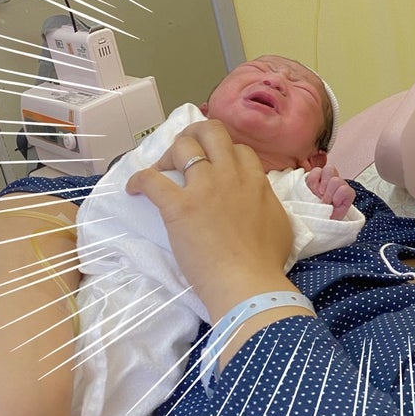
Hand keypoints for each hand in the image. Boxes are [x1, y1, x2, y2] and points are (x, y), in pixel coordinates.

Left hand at [125, 120, 294, 319]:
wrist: (247, 284)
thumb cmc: (266, 262)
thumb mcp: (279, 223)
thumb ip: (267, 201)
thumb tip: (259, 197)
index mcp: (255, 180)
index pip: (238, 149)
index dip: (224, 153)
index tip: (215, 166)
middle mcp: (230, 175)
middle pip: (211, 131)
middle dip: (195, 135)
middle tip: (184, 153)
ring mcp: (204, 188)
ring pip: (182, 147)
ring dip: (169, 154)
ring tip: (162, 171)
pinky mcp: (178, 206)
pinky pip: (151, 179)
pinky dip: (139, 180)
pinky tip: (134, 189)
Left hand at [305, 164, 354, 219]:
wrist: (321, 226)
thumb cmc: (313, 212)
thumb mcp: (304, 199)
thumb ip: (304, 188)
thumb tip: (306, 184)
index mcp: (318, 179)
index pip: (318, 170)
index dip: (314, 178)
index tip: (311, 190)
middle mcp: (330, 181)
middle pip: (329, 168)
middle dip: (324, 182)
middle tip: (320, 195)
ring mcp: (340, 186)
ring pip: (337, 179)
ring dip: (330, 191)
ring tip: (327, 202)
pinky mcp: (349, 194)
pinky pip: (346, 189)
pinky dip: (339, 196)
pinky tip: (335, 203)